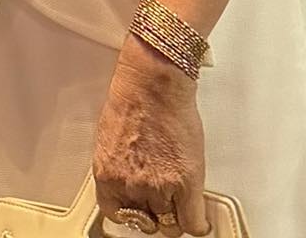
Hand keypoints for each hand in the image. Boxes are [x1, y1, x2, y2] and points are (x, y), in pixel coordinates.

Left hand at [93, 43, 207, 235]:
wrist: (154, 82)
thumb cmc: (133, 99)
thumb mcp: (112, 139)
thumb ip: (119, 166)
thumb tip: (129, 180)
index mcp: (107, 173)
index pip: (116, 215)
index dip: (132, 213)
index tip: (140, 211)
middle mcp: (130, 184)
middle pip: (146, 220)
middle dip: (155, 211)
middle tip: (163, 201)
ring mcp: (159, 187)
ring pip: (171, 222)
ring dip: (176, 212)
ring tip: (180, 200)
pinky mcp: (185, 184)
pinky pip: (193, 223)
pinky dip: (198, 223)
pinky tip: (198, 216)